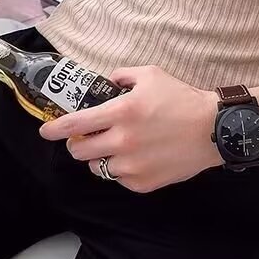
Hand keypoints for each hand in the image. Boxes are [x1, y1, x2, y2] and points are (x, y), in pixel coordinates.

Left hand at [40, 65, 221, 192]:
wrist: (212, 129)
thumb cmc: (182, 99)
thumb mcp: (151, 75)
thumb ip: (122, 76)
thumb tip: (108, 82)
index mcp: (121, 112)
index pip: (77, 124)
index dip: (56, 129)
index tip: (46, 130)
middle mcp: (123, 141)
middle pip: (80, 151)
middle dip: (78, 144)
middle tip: (89, 137)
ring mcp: (132, 166)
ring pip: (98, 167)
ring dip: (101, 157)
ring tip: (118, 146)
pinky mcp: (143, 183)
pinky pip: (119, 178)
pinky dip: (122, 169)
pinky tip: (138, 157)